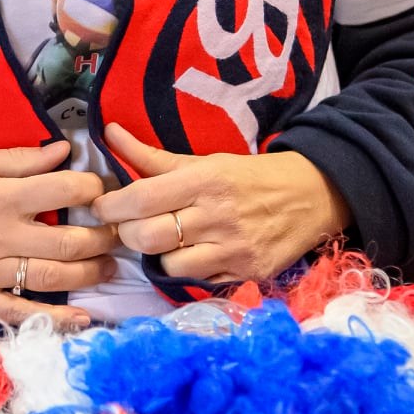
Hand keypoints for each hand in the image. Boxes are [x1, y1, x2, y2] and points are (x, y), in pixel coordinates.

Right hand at [0, 140, 118, 329]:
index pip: (65, 191)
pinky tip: (83, 317)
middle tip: (119, 235)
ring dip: (90, 274)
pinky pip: (22, 312)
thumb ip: (16, 159)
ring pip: (53, 277)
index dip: (95, 190)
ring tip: (108, 269)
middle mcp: (0, 235)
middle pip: (69, 240)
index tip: (106, 193)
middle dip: (104, 238)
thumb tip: (62, 150)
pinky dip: (55, 317)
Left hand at [95, 123, 350, 285]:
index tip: (100, 207)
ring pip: (169, 266)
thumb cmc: (251, 175)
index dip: (111, 206)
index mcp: (205, 180)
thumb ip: (153, 157)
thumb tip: (110, 133)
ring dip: (157, 256)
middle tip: (126, 227)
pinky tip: (192, 253)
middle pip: (148, 237)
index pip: (142, 198)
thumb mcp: (205, 161)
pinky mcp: (247, 273)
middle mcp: (217, 215)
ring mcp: (233, 249)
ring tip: (163, 242)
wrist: (313, 195)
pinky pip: (198, 280)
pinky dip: (187, 269)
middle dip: (127, 235)